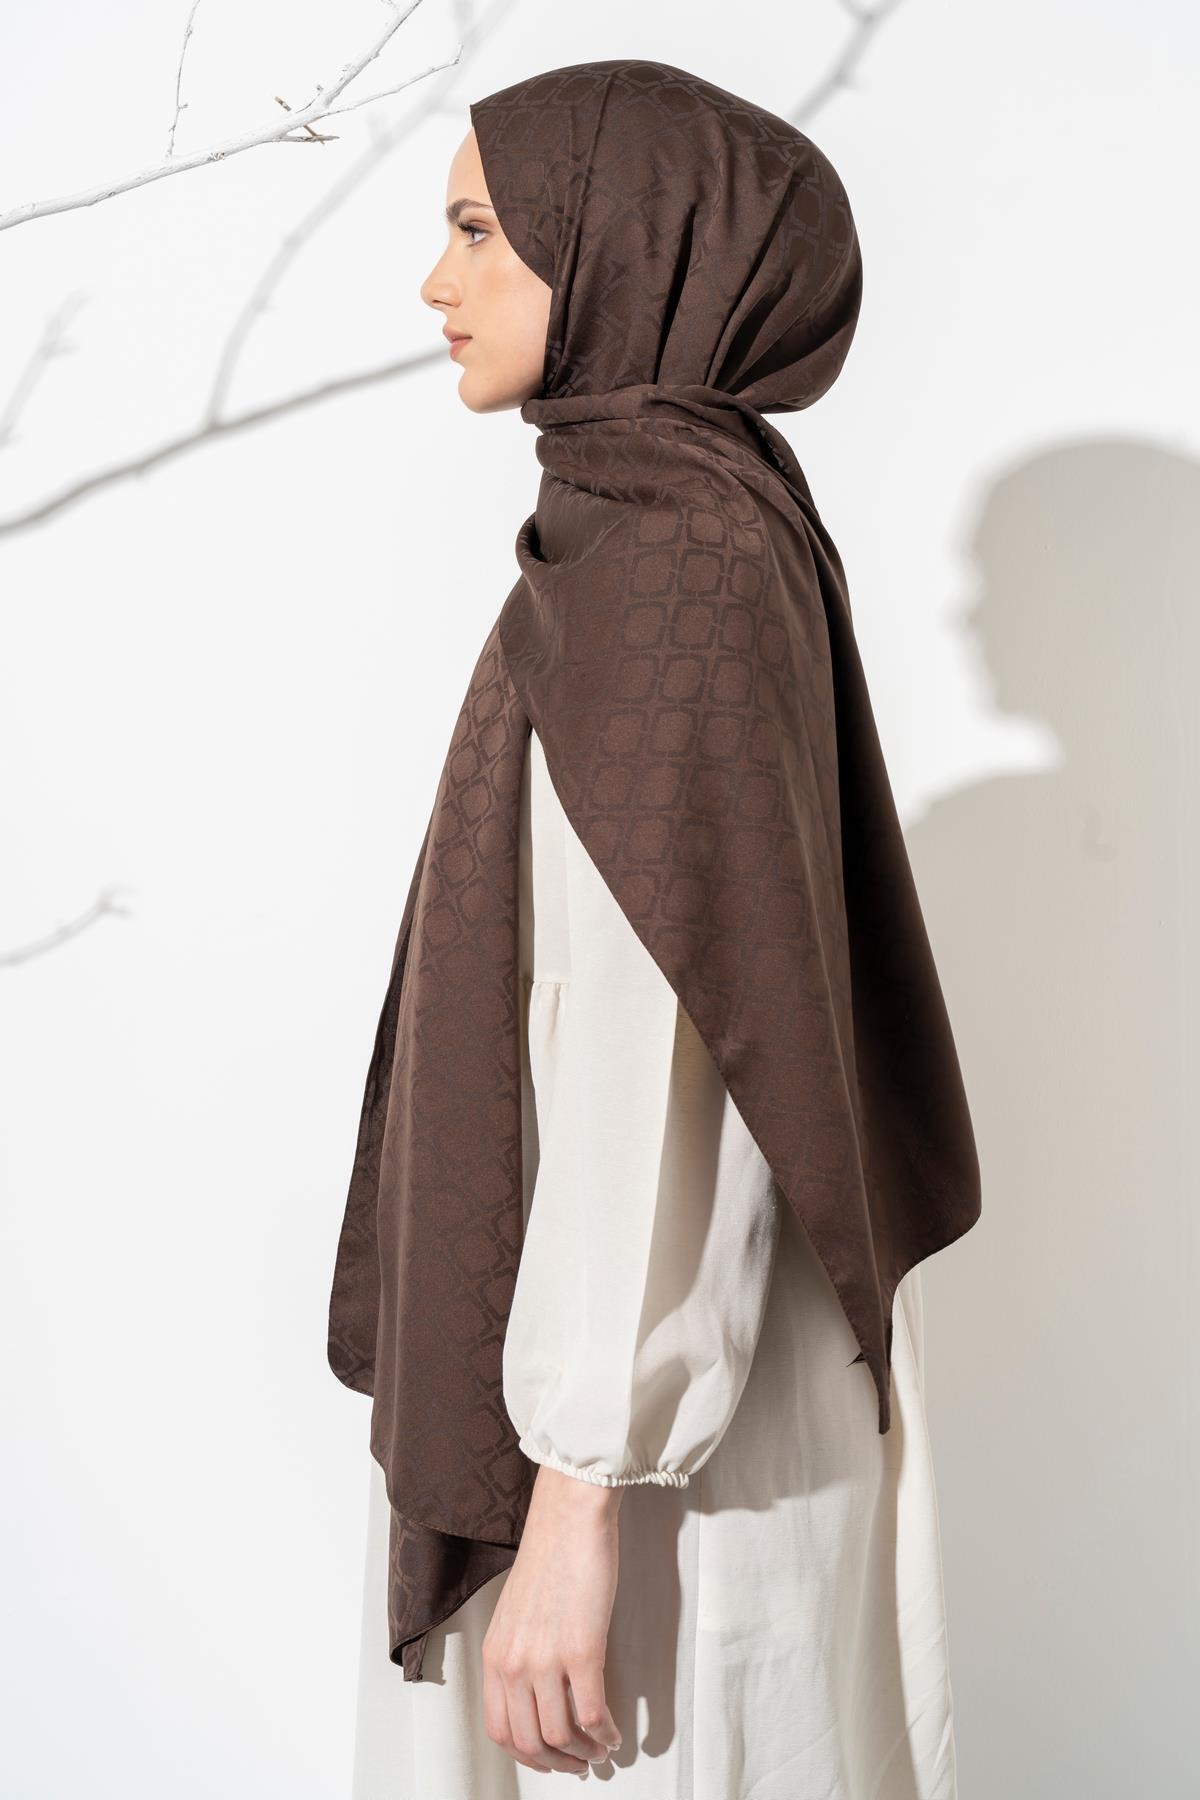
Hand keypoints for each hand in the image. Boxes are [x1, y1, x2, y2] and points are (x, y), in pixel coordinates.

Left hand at [482, 1463, 624, 1775]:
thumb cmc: (550, 1556)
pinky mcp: (582, 1650)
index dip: (526, 1754)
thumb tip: (539, 1692)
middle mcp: (514, 1663)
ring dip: (584, 1753)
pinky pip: (592, 1714)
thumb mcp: (517, 1613)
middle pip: (528, 1742)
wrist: (569, 1517)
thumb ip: (520, 1652)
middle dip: (557, 1762)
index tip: (548, 1758)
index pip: (499, 1729)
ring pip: (560, 1735)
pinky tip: (615, 1733)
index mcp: (495, 1654)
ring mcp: (546, 1659)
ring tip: (601, 1750)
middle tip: (580, 1764)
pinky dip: (605, 1734)